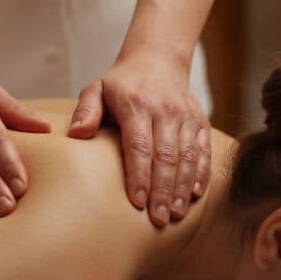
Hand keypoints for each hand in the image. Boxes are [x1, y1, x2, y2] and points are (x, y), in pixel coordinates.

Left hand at [67, 51, 210, 227]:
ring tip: (174, 214)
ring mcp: (186, 116)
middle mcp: (165, 110)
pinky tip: (194, 196)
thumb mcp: (96, 89)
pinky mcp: (200, 120)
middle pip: (166, 156)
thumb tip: (77, 134)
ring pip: (188, 156)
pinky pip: (203, 151)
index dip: (139, 175)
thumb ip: (86, 111)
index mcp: (137, 104)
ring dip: (182, 188)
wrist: (157, 59)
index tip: (137, 202)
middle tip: (157, 219)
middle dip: (163, 191)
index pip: (139, 145)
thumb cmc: (121, 83)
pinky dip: (200, 174)